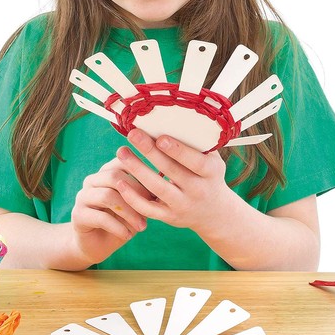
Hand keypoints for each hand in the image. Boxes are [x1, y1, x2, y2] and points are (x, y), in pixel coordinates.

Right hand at [70, 157, 152, 263]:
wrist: (97, 244)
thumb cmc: (121, 221)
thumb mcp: (137, 205)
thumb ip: (145, 192)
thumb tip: (167, 179)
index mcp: (106, 173)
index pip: (122, 161)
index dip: (142, 172)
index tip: (157, 188)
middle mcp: (92, 181)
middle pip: (114, 176)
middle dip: (136, 193)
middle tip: (152, 208)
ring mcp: (82, 196)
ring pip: (107, 196)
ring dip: (129, 212)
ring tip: (142, 227)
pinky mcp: (78, 215)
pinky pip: (100, 217)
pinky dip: (118, 227)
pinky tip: (127, 236)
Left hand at [115, 128, 237, 234]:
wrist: (214, 212)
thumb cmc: (208, 176)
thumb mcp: (212, 160)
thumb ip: (197, 144)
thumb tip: (174, 117)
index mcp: (211, 172)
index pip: (195, 161)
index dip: (178, 151)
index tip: (160, 138)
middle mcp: (198, 190)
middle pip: (171, 171)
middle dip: (150, 152)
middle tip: (133, 134)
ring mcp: (182, 205)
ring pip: (156, 188)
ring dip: (137, 169)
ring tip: (122, 152)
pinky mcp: (169, 217)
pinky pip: (148, 208)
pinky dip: (132, 197)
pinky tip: (120, 182)